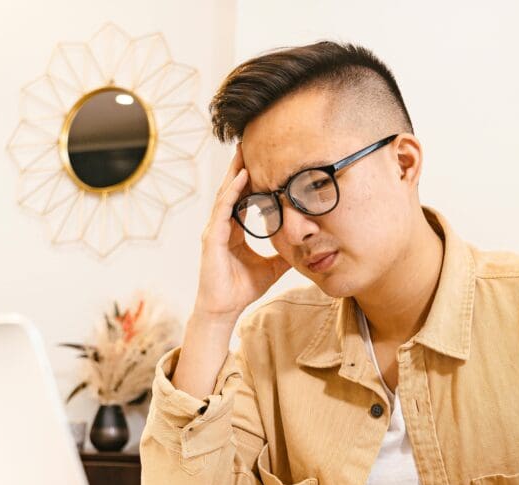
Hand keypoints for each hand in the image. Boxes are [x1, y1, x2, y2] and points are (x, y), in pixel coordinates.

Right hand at [194, 146, 290, 322]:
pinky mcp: (212, 238)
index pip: (242, 198)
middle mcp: (222, 225)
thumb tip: (306, 249)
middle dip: (239, 166)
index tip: (262, 160)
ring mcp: (215, 230)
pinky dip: (232, 193)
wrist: (224, 309)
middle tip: (248, 142)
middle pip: (231, 190)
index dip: (250, 179)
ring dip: (235, 172)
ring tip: (243, 151)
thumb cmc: (242, 289)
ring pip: (226, 194)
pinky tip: (241, 178)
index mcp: (234, 230)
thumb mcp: (272, 268)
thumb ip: (285, 255)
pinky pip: (223, 210)